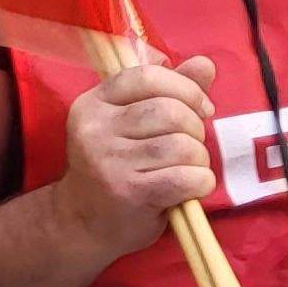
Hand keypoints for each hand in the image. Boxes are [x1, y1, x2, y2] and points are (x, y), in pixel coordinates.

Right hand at [56, 55, 219, 256]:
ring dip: (199, 159)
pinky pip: (186, 178)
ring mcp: (108, 161)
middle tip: (190, 147)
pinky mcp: (127, 192)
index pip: (148, 76)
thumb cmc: (117, 168)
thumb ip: (169, 91)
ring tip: (188, 169)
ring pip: (182, 145)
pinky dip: (201, 182)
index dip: (186, 89)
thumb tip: (205, 63)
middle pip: (171, 112)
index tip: (201, 108)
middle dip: (196, 129)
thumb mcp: (133, 124)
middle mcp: (95, 128)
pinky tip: (190, 188)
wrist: (82, 223)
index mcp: (95, 102)